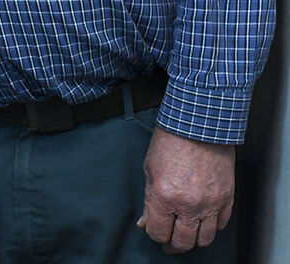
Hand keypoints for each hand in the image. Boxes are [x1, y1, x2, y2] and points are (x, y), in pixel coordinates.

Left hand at [137, 127, 235, 252]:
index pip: (159, 232)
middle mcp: (189, 204)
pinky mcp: (226, 198)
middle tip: (170, 242)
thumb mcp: (149, 170)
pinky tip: (203, 222)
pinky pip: (221, 224)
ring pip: (205, 238)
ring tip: (187, 234)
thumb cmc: (171, 142)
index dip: (155, 235)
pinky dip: (212, 227)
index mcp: (165, 197)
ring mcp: (211, 203)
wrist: (199, 126)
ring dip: (194, 240)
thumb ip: (148, 200)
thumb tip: (145, 221)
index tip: (155, 232)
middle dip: (174, 245)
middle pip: (183, 242)